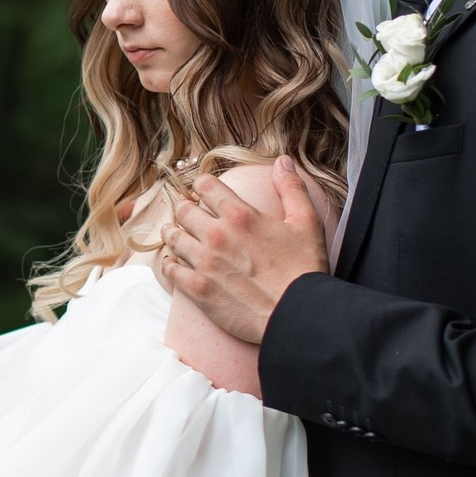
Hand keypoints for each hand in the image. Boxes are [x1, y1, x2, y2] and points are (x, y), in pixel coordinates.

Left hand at [154, 156, 329, 344]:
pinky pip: (169, 270)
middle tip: (189, 215)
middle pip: (183, 210)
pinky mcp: (198, 289)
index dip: (203, 187)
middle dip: (186, 209)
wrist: (298, 315)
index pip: (205, 186)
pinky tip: (174, 264)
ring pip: (172, 237)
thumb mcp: (306, 223)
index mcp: (241, 215)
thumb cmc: (305, 270)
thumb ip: (292, 188)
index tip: (204, 193)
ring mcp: (204, 263)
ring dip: (173, 234)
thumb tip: (283, 161)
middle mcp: (217, 235)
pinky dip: (169, 264)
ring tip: (177, 235)